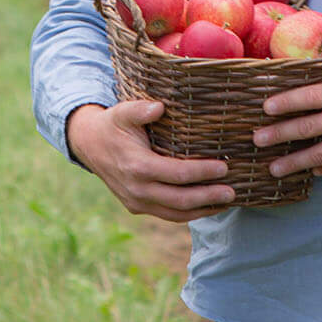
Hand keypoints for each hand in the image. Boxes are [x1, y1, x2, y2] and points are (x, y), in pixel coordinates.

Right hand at [66, 97, 237, 223]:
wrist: (89, 145)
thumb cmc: (113, 125)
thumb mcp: (122, 112)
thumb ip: (140, 109)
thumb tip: (160, 107)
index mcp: (137, 166)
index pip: (177, 174)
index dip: (202, 172)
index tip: (223, 167)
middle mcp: (137, 190)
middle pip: (180, 200)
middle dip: (209, 196)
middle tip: (233, 191)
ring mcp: (136, 202)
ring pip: (176, 214)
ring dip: (203, 209)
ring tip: (226, 201)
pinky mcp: (137, 207)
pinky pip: (168, 214)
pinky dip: (189, 214)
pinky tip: (208, 206)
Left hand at [255, 63, 321, 177]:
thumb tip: (307, 63)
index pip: (309, 97)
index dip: (285, 102)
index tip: (265, 107)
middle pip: (307, 128)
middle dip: (278, 134)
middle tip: (256, 139)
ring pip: (318, 155)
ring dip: (293, 162)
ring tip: (273, 168)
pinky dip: (320, 169)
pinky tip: (307, 171)